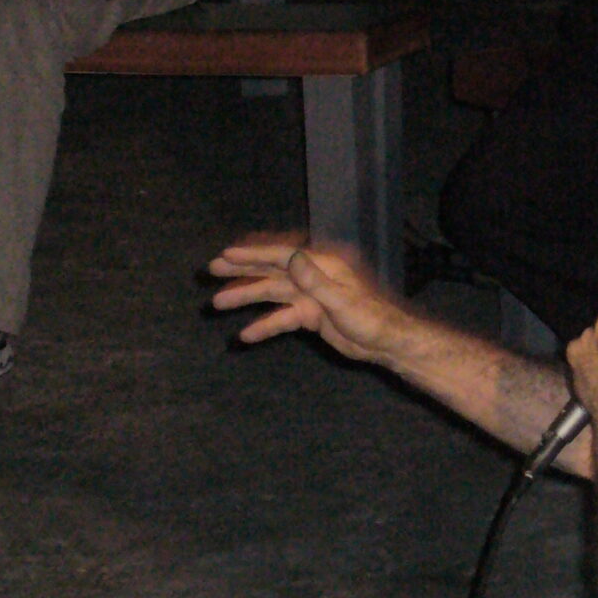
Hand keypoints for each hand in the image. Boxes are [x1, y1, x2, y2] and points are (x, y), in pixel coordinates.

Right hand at [209, 232, 403, 361]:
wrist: (385, 342)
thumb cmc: (370, 318)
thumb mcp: (342, 300)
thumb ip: (315, 281)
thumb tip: (292, 258)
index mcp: (321, 266)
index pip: (280, 257)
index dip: (252, 255)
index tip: (226, 255)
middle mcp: (312, 276)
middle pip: (270, 270)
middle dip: (241, 270)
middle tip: (211, 268)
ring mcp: (309, 296)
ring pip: (271, 294)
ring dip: (246, 298)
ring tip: (217, 303)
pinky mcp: (309, 316)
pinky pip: (281, 318)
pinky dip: (264, 325)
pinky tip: (245, 335)